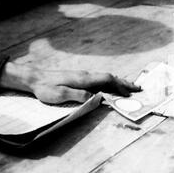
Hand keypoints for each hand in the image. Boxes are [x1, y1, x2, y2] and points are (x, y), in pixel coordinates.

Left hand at [0, 62, 140, 103]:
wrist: (34, 78)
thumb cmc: (46, 88)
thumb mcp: (60, 94)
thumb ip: (78, 95)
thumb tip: (96, 97)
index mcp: (84, 79)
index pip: (107, 80)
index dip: (120, 86)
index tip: (129, 94)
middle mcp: (86, 75)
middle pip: (110, 77)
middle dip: (125, 83)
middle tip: (139, 89)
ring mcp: (84, 75)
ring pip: (107, 77)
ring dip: (120, 82)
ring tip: (131, 87)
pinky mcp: (81, 78)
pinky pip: (101, 79)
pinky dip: (112, 82)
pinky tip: (113, 85)